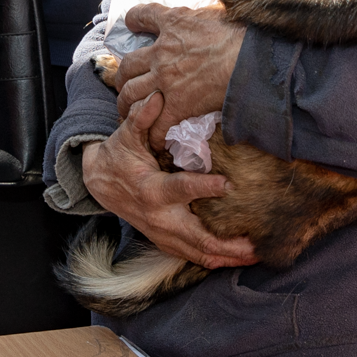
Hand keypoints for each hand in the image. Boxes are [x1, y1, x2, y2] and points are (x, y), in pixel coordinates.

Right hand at [79, 102, 254, 269]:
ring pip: (198, 253)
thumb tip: (157, 97)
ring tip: (256, 256)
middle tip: (256, 244)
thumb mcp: (126, 136)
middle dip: (228, 244)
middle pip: (198, 237)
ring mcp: (162, 234)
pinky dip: (216, 260)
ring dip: (228, 257)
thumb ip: (141, 118)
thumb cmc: (118, 156)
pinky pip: (193, 257)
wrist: (99, 184)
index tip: (229, 184)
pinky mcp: (165, 242)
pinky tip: (238, 260)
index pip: (180, 190)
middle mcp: (160, 218)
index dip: (204, 188)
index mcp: (152, 191)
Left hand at [111, 4, 246, 128]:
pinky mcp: (178, 105)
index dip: (133, 20)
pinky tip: (154, 139)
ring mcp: (166, 81)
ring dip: (126, 103)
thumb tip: (198, 16)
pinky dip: (153, 133)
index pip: (140, 16)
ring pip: (131, 94)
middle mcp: (161, 54)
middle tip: (122, 83)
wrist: (249, 60)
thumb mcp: (212, 12)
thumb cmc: (237, 33)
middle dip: (121, 75)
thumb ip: (196, 15)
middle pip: (127, 65)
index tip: (131, 25)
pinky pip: (157, 122)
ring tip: (127, 110)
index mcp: (171, 26)